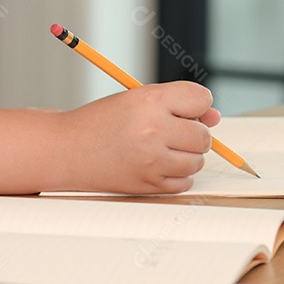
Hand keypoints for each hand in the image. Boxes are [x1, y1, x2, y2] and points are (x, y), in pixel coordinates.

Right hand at [59, 81, 219, 194]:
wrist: (68, 150)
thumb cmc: (102, 121)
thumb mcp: (136, 99)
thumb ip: (177, 104)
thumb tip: (214, 117)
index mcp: (149, 101)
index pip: (200, 99)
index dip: (197, 104)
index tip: (187, 109)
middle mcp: (153, 130)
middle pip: (203, 135)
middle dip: (194, 133)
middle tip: (171, 131)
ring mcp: (152, 161)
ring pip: (197, 161)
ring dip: (186, 155)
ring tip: (161, 148)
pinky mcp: (149, 184)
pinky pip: (184, 182)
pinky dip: (177, 175)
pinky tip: (156, 164)